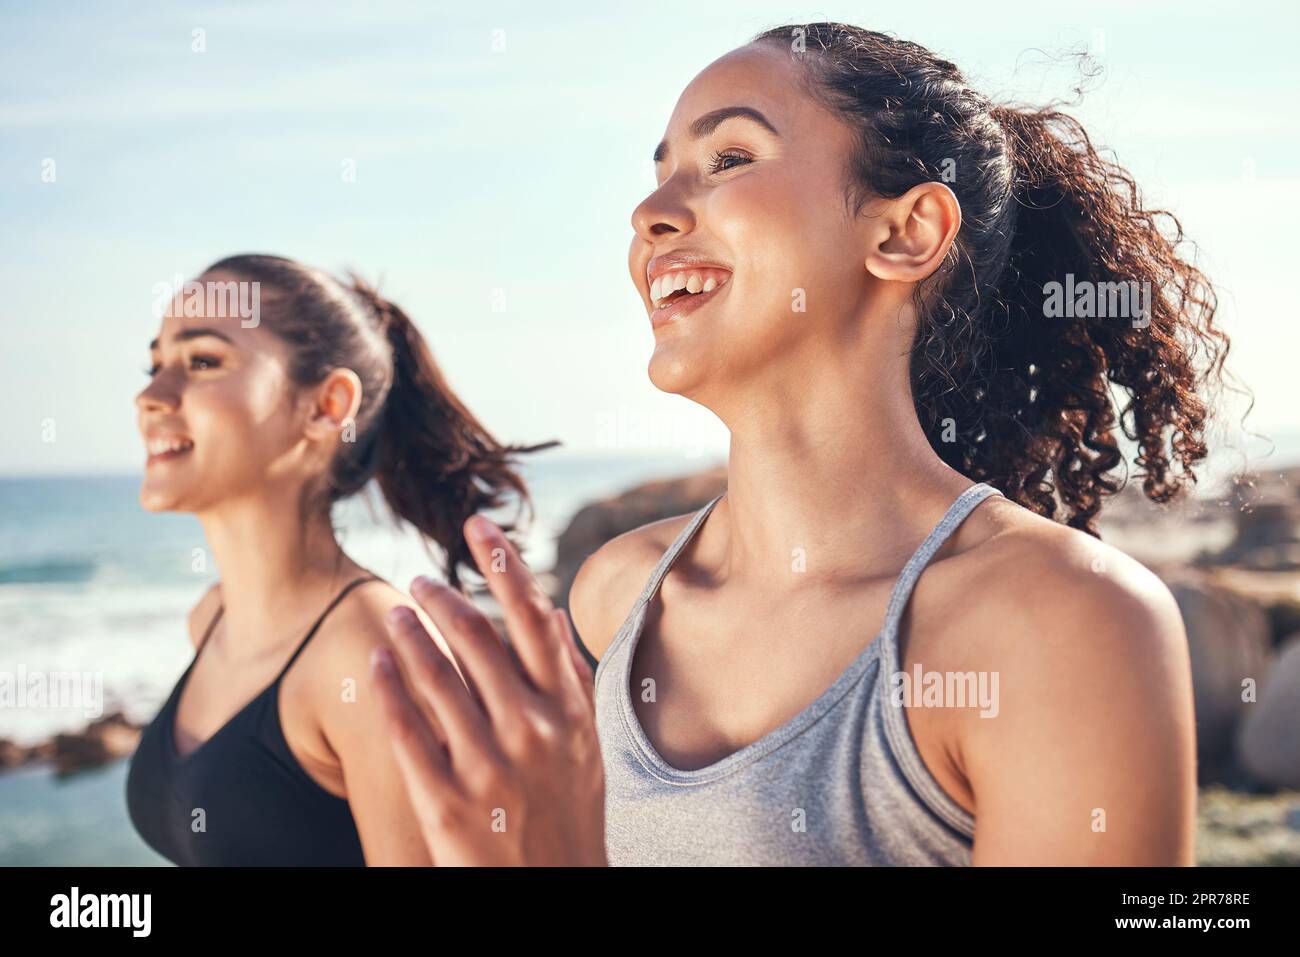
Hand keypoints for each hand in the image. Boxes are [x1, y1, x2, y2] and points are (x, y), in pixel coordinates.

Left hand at [370, 513, 606, 865]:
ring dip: (410, 634)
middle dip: (442, 597)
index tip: (478, 523)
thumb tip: (549, 616)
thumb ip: (569, 679)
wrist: (552, 892)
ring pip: (435, 677)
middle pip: (476, 638)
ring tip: (396, 612)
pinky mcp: (446, 801)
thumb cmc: (568, 812)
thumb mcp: (585, 745)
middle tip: (421, 579)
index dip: (503, 562)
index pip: (532, 616)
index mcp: (568, 711)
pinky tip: (377, 661)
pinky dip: (389, 687)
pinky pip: (406, 731)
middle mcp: (531, 730)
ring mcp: (487, 766)